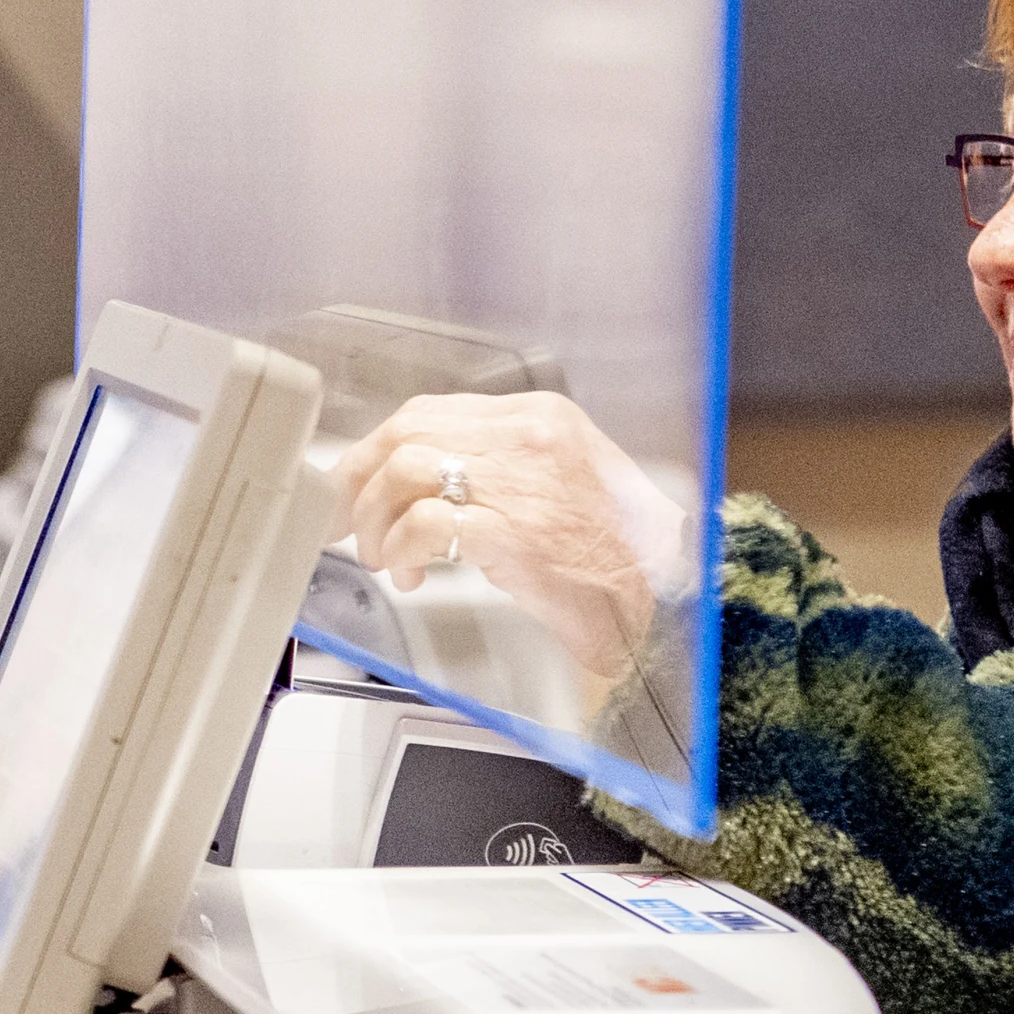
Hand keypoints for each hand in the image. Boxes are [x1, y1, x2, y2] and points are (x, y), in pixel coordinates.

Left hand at [330, 391, 690, 687]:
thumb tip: (411, 480)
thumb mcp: (556, 483)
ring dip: (378, 522)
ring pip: (405, 472)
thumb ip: (493, 467)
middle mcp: (528, 437)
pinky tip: (410, 574)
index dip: (375, 452)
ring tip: (386, 559)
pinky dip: (402, 551)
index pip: (429, 412)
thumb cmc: (609, 552)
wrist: (662, 601)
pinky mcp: (516, 532)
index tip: (353, 485)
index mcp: (538, 417)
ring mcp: (523, 482)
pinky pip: (426, 525)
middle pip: (406, 434)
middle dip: (361, 484)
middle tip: (350, 526)